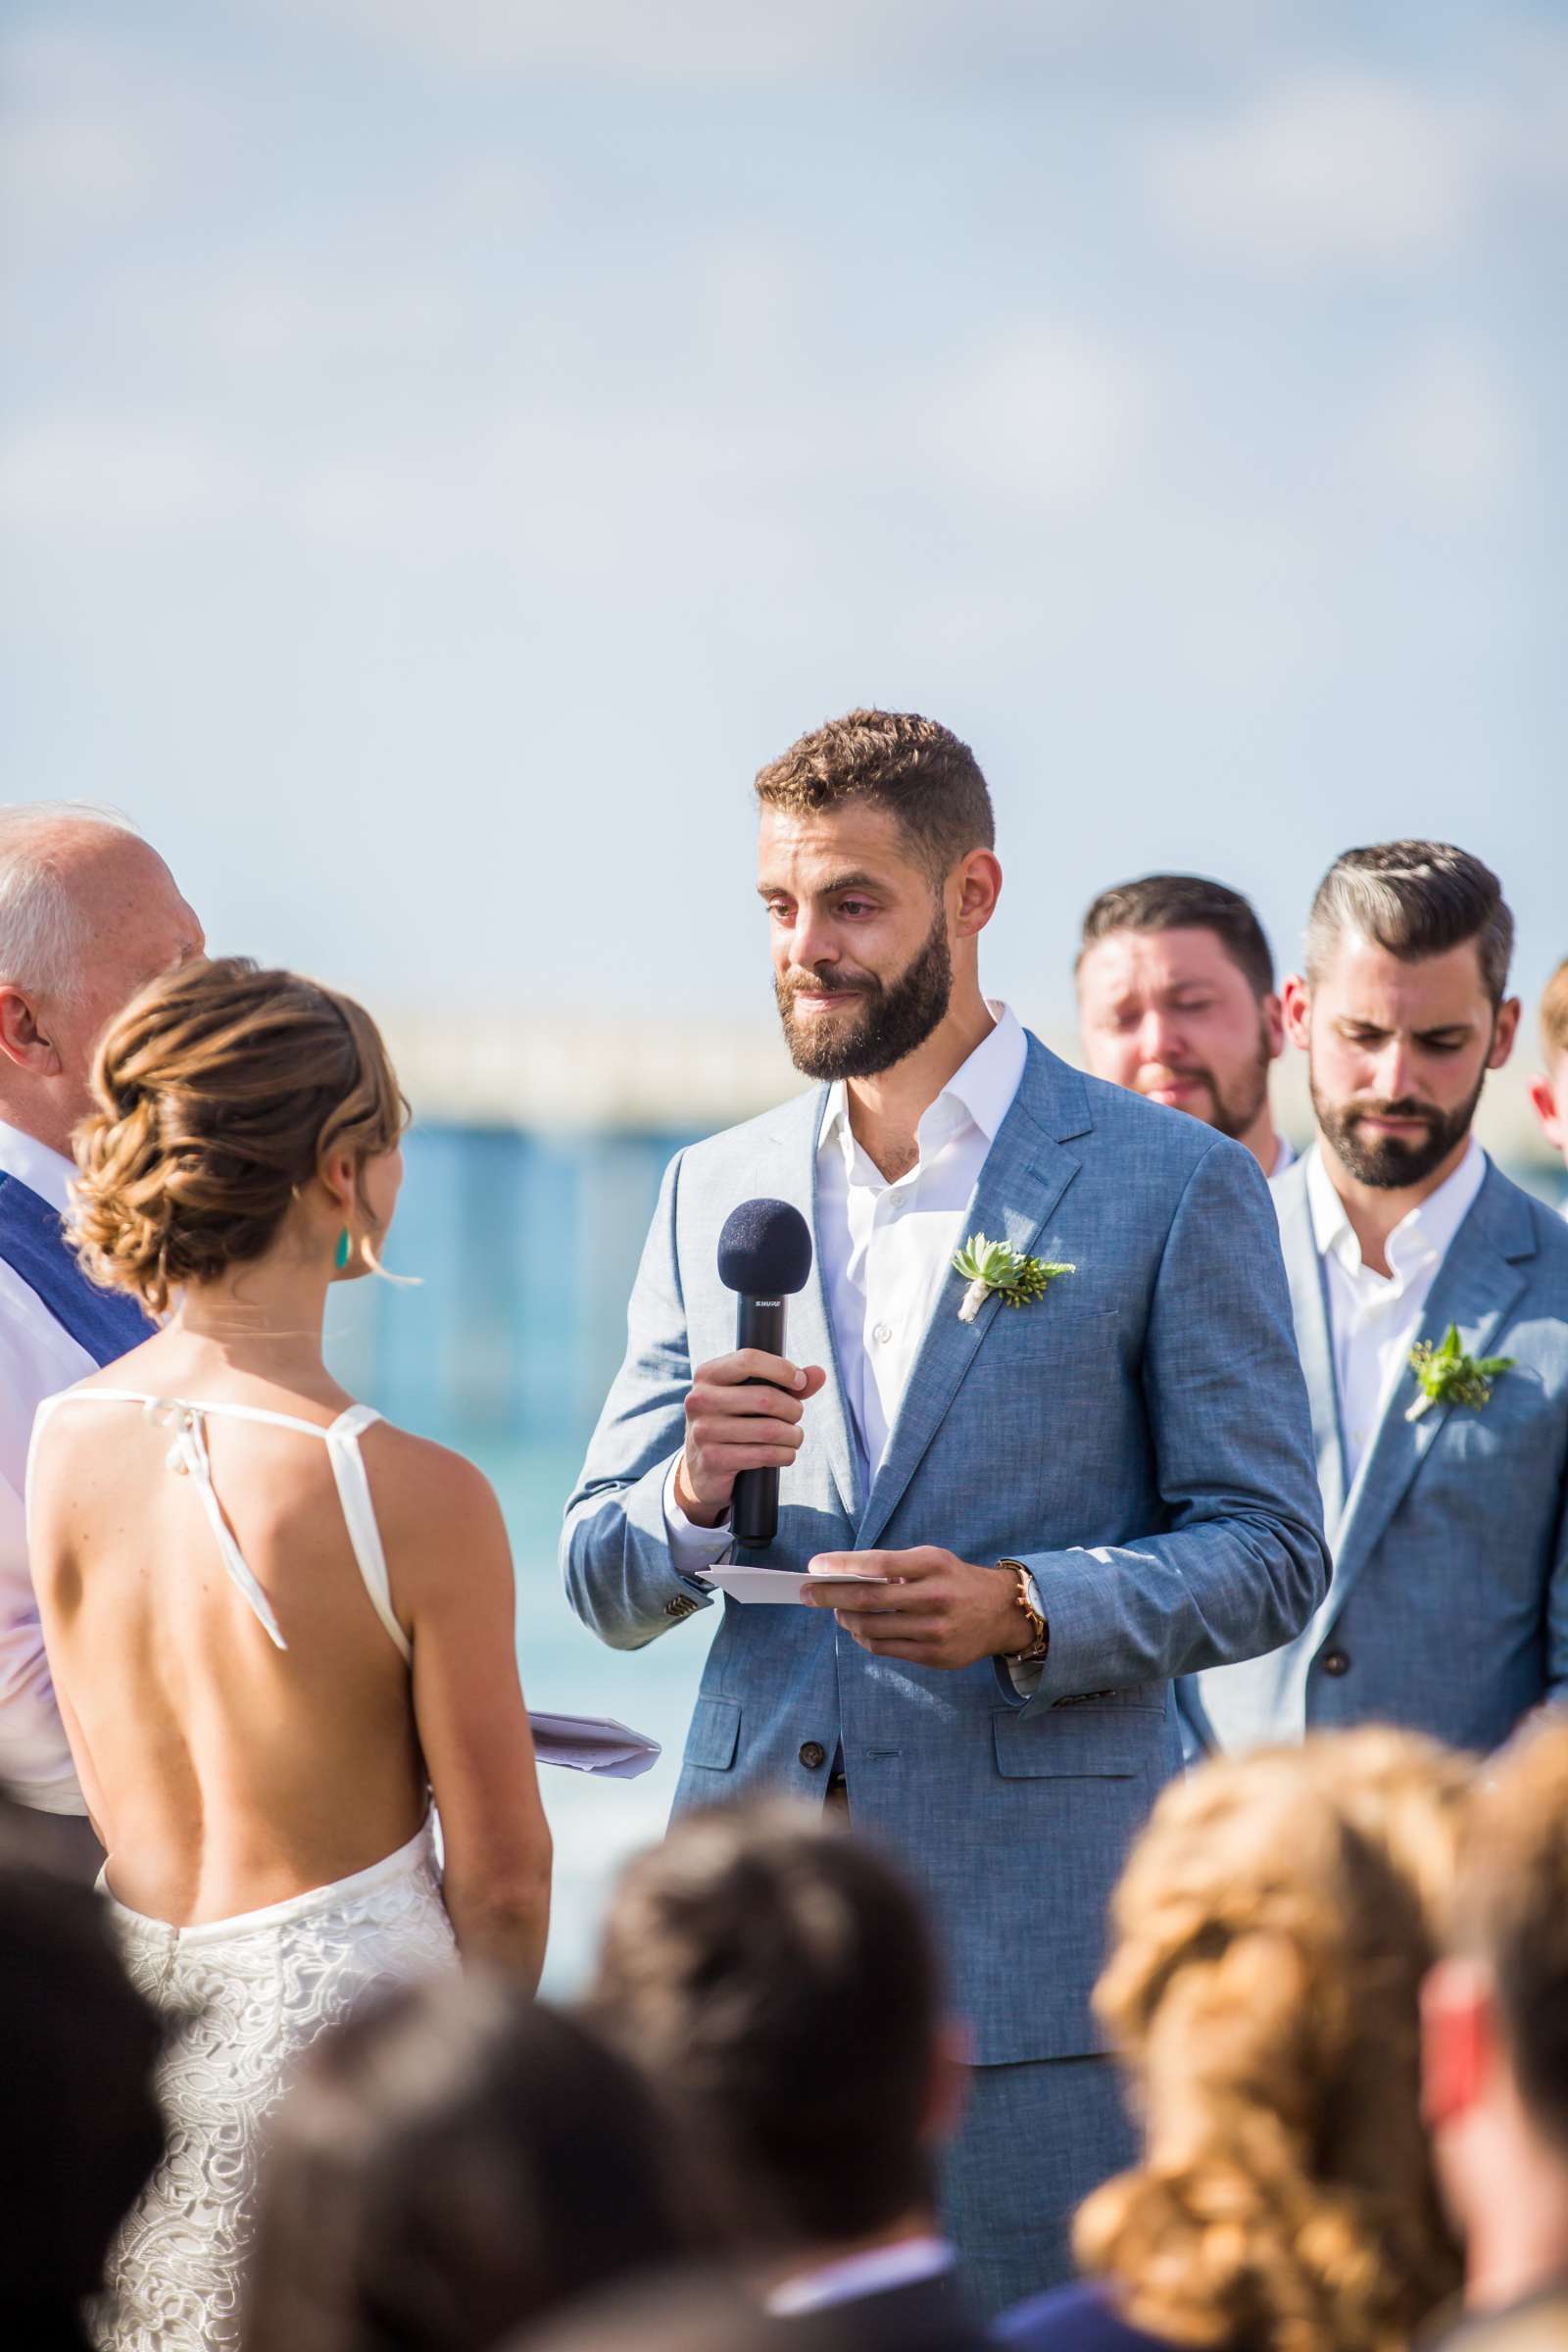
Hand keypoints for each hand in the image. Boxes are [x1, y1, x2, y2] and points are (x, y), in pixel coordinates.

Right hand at [674, 1350, 827, 1527]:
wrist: (703, 1467)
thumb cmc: (735, 1421)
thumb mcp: (754, 1396)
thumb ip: (787, 1383)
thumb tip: (819, 1373)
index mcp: (707, 1374)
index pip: (748, 1360)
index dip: (782, 1369)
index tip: (799, 1382)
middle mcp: (699, 1399)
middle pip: (765, 1397)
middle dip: (793, 1409)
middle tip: (796, 1416)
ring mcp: (703, 1431)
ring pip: (770, 1430)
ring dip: (793, 1436)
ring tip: (794, 1437)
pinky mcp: (712, 1459)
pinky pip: (764, 1454)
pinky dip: (785, 1455)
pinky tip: (784, 1454)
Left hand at [801, 1546, 1030, 1669]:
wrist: (1001, 1612)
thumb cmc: (955, 1580)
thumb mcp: (931, 1560)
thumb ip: (893, 1567)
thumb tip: (842, 1577)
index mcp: (932, 1564)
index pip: (877, 1563)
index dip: (841, 1565)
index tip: (815, 1566)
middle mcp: (936, 1596)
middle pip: (869, 1599)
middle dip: (830, 1596)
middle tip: (807, 1593)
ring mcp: (936, 1630)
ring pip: (872, 1628)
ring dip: (845, 1619)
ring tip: (838, 1611)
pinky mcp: (935, 1656)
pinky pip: (885, 1648)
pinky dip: (864, 1638)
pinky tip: (858, 1629)